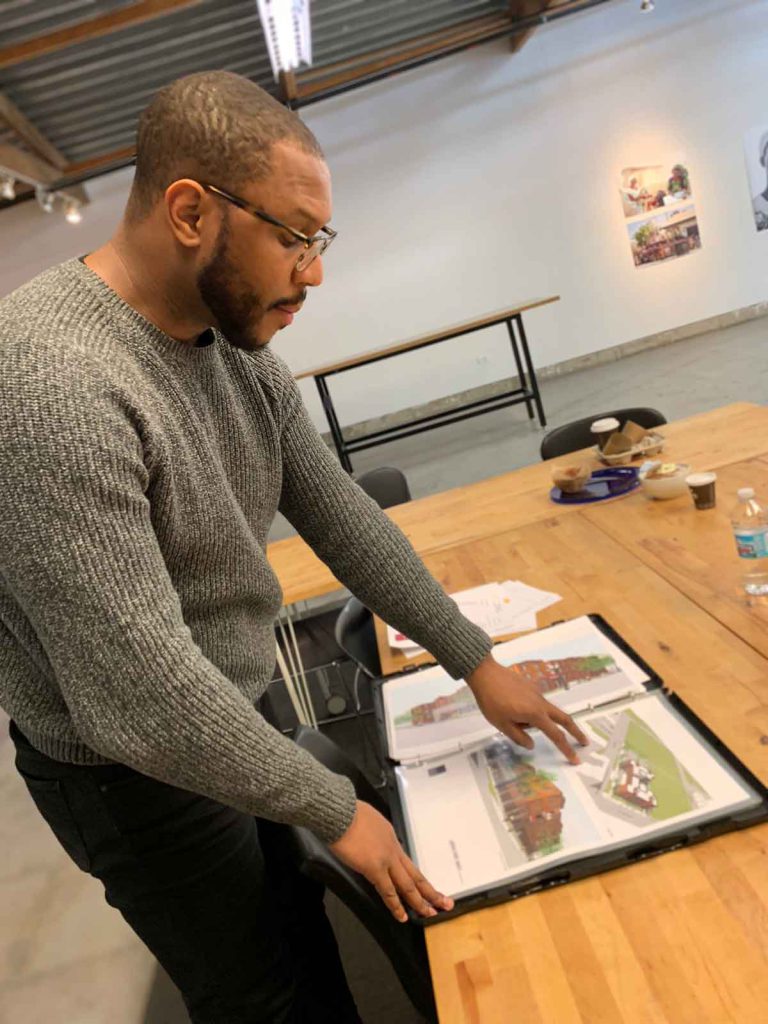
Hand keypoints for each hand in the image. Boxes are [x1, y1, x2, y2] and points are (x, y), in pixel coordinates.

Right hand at [329, 800, 453, 922]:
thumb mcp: (367, 819)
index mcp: (390, 836)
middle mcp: (393, 848)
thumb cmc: (346, 812)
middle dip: (430, 890)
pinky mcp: (375, 868)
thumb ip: (372, 832)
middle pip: (415, 874)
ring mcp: (386, 859)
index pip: (405, 861)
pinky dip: (396, 906)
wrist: (340, 811)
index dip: (414, 876)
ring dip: (420, 901)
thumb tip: (369, 840)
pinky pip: (388, 892)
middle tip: (444, 902)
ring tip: (430, 913)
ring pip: (408, 885)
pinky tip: (402, 916)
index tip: (422, 885)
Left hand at [467, 654, 588, 762]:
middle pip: (564, 718)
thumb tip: (532, 745)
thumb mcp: (502, 725)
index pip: (556, 735)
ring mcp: (536, 694)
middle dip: (576, 731)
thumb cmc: (491, 701)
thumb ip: (519, 737)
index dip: (567, 749)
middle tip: (584, 742)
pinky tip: (509, 708)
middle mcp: (540, 703)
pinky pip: (535, 704)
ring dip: (538, 721)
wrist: (485, 673)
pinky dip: (530, 712)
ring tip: (509, 717)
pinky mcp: (530, 688)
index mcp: (535, 714)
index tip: (576, 759)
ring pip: (545, 712)